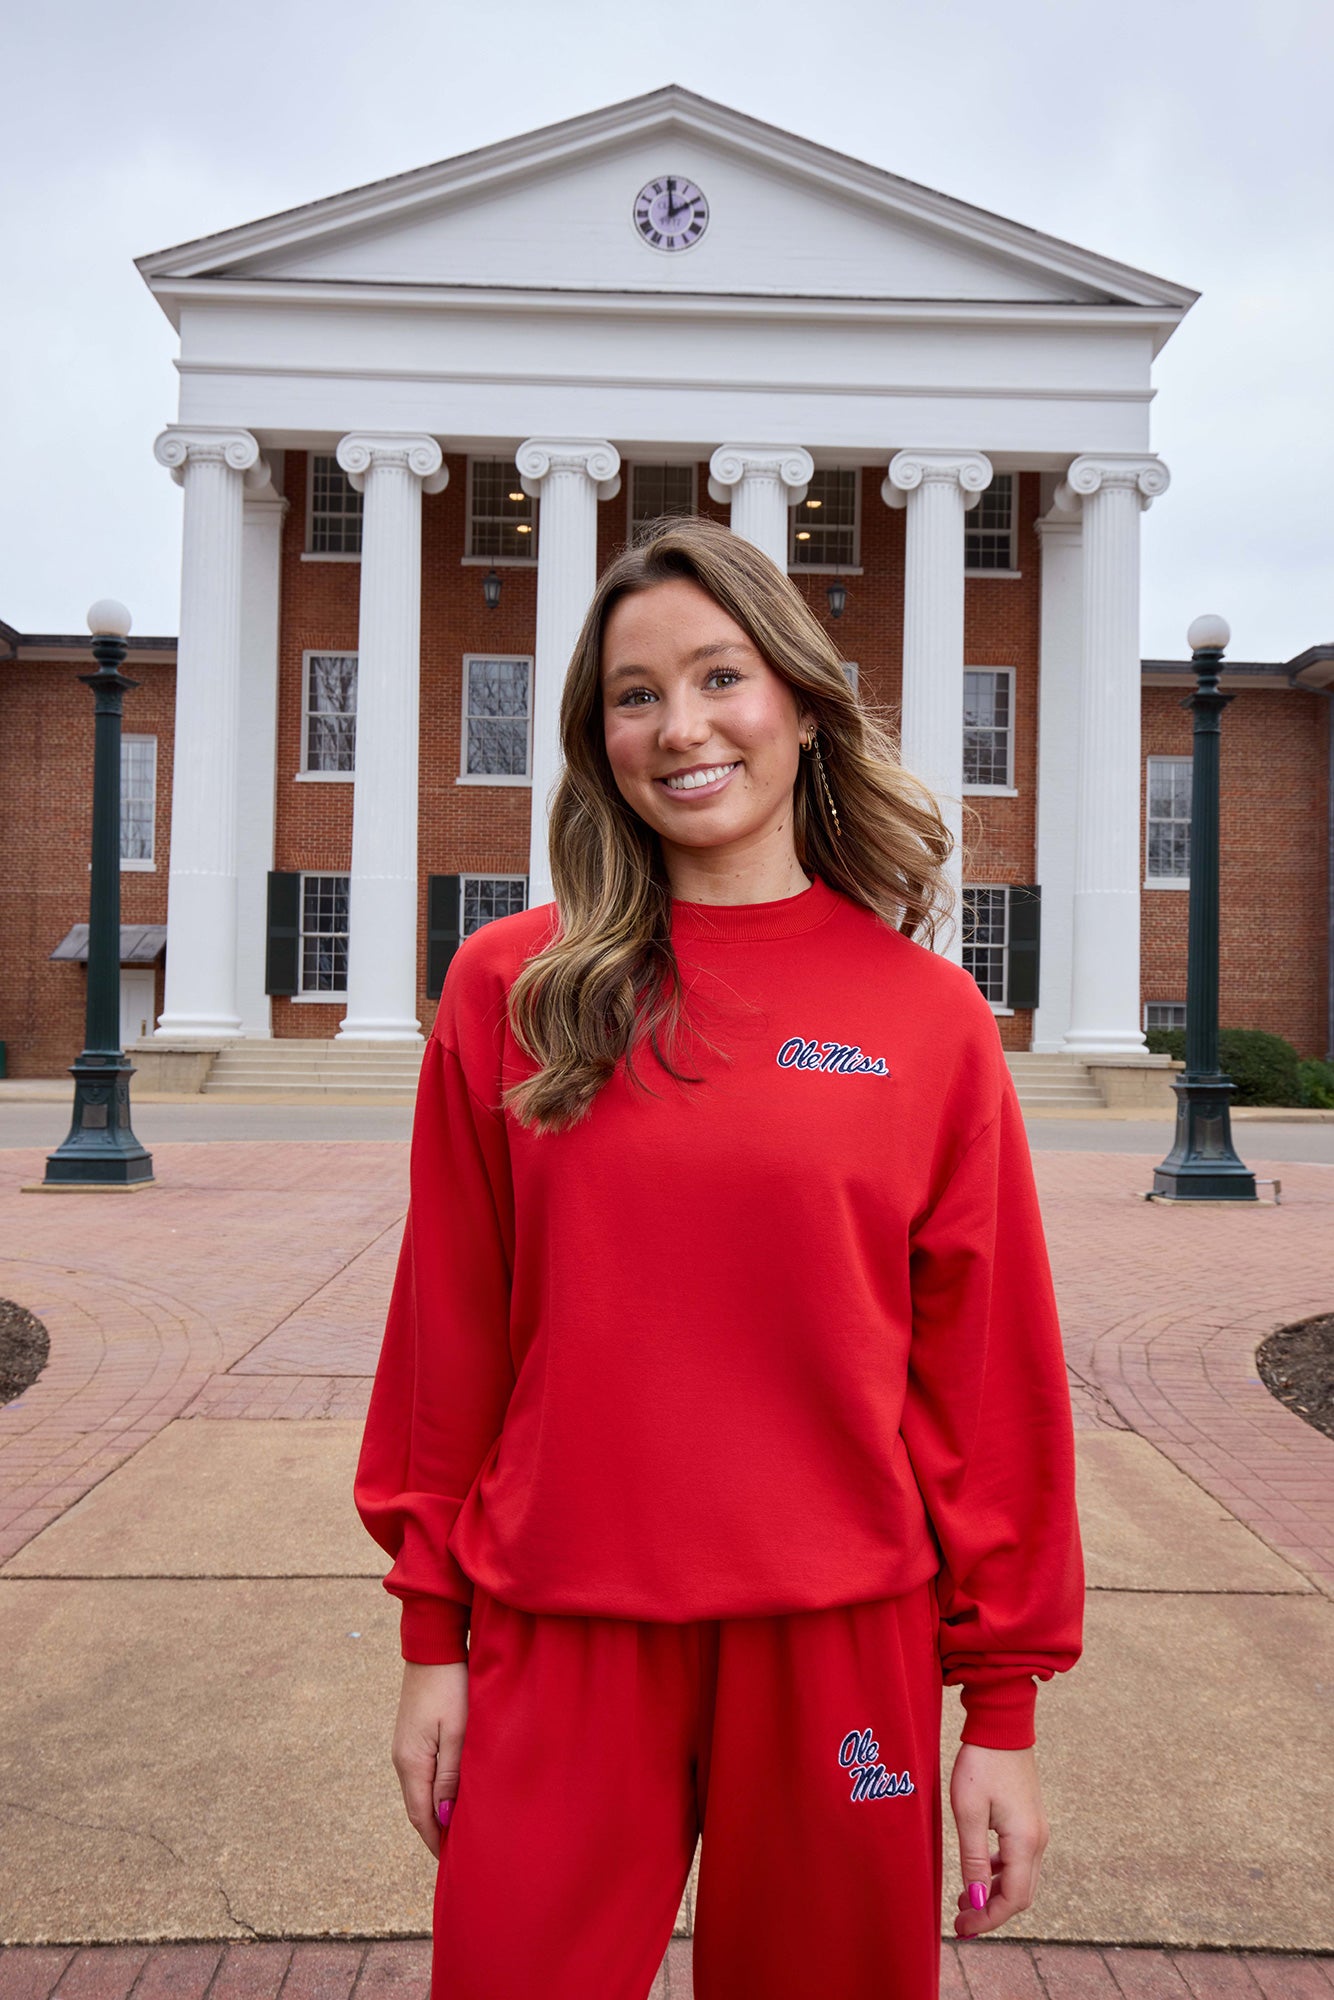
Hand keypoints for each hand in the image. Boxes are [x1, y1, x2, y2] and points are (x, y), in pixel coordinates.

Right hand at [392, 1660, 468, 1857]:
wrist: (434, 1646)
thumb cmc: (452, 1687)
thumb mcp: (458, 1733)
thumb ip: (450, 1776)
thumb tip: (443, 1816)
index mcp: (412, 1763)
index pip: (422, 1816)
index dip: (436, 1842)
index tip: (453, 1864)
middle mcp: (402, 1760)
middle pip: (418, 1808)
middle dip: (435, 1832)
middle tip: (458, 1855)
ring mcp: (405, 1747)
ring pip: (419, 1792)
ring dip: (435, 1812)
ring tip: (457, 1830)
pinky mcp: (412, 1736)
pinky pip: (422, 1774)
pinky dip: (434, 1791)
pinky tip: (449, 1795)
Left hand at [949, 1742, 1048, 1937]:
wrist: (1001, 1725)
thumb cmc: (980, 1764)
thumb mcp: (968, 1811)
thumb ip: (973, 1859)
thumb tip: (976, 1900)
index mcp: (1025, 1841)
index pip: (1013, 1899)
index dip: (988, 1919)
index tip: (961, 1928)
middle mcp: (1038, 1840)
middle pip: (1020, 1894)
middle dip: (991, 1912)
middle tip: (960, 1921)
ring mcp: (1037, 1830)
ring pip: (1021, 1878)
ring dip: (995, 1893)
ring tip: (964, 1900)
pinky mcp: (1030, 1820)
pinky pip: (1019, 1860)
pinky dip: (1000, 1874)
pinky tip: (979, 1872)